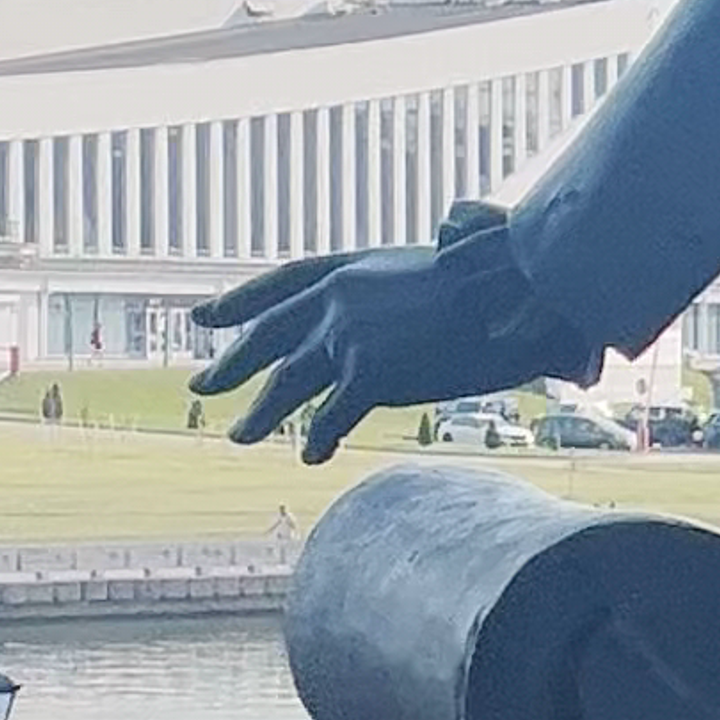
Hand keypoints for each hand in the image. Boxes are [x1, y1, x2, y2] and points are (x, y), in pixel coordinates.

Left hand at [198, 205, 577, 463]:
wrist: (518, 290)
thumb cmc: (501, 277)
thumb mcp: (439, 264)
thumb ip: (411, 284)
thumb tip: (428, 271)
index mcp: (355, 267)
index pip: (282, 284)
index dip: (239, 301)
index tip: (203, 317)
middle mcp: (340, 298)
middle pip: (269, 335)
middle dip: (231, 364)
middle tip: (202, 387)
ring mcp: (351, 335)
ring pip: (287, 382)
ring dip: (261, 413)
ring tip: (240, 435)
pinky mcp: (371, 374)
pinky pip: (331, 416)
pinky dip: (318, 437)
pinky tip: (310, 454)